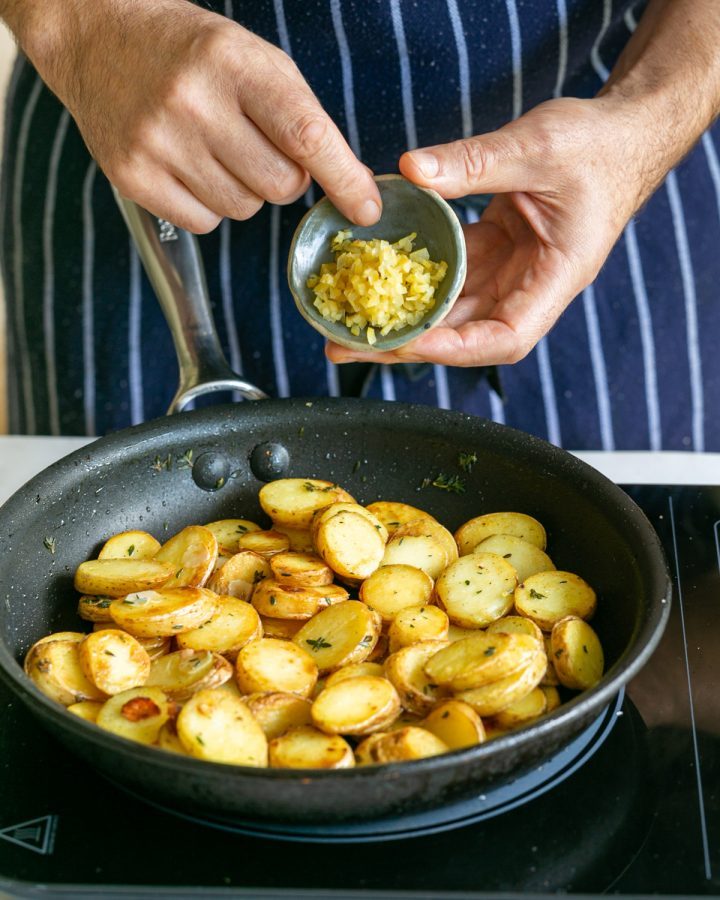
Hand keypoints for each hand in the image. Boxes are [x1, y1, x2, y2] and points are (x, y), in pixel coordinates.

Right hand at [15, 0, 379, 231]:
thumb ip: (301, 117)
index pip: (305, 135)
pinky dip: (207, 205)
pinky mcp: (132, 175)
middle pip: (278, 186)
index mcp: (233, 64)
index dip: (343, 178)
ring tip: (214, 149)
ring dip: (243, 190)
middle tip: (255, 146)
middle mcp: (193, 102)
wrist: (99, 38)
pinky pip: (204, 223)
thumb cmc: (192, 53)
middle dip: (282, 178)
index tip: (367, 208)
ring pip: (243, 209)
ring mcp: (157, 142)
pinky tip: (189, 166)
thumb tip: (352, 185)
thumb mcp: (253, 60)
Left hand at [326, 96, 658, 366]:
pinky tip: (378, 275)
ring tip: (348, 320)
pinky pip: (452, 272)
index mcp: (558, 276)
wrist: (624, 134)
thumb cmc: (599, 145)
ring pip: (453, 307)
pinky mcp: (497, 251)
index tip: (410, 341)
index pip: (507, 336)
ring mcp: (512, 271)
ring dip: (404, 314)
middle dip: (408, 341)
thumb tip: (412, 170)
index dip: (457, 347)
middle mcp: (531, 285)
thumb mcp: (537, 146)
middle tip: (347, 344)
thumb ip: (474, 161)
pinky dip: (417, 275)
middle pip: (466, 332)